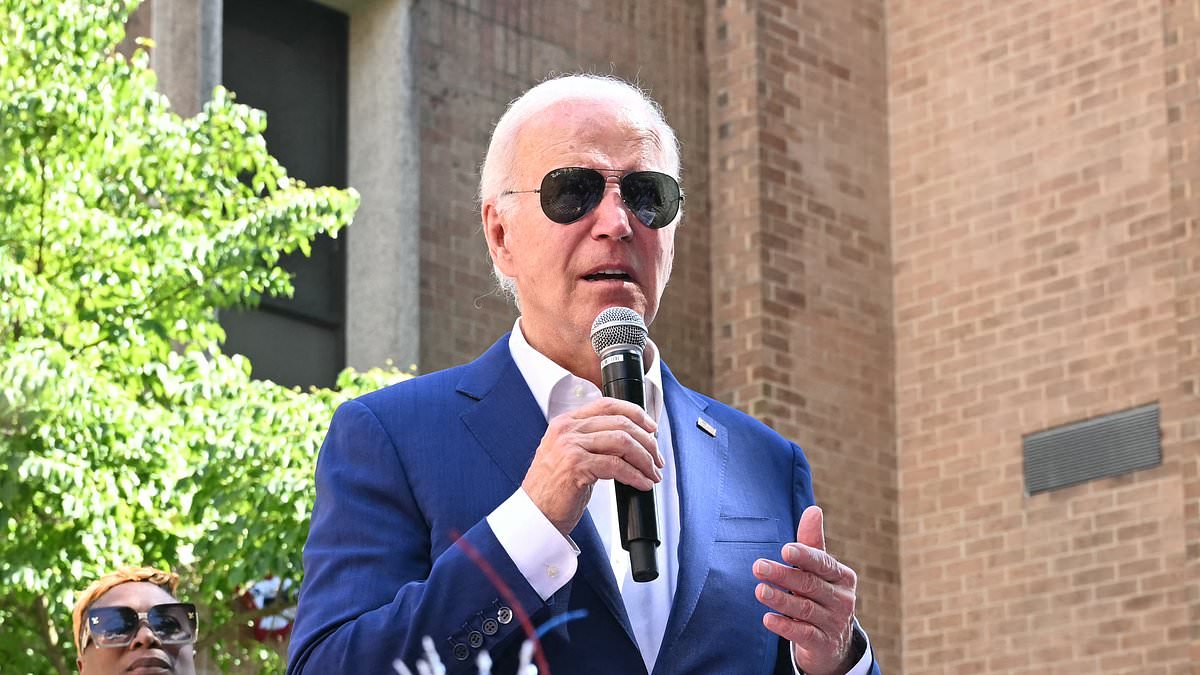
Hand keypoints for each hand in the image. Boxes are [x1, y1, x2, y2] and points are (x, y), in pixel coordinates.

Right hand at [521, 397, 662, 534]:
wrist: (535, 514)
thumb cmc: (552, 489)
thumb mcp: (569, 455)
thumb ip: (591, 441)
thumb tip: (629, 441)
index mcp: (566, 422)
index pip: (608, 404)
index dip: (635, 413)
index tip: (651, 427)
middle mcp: (567, 430)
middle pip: (620, 423)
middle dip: (647, 442)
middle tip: (656, 459)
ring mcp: (570, 446)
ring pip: (622, 442)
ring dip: (644, 459)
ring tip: (652, 473)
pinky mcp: (576, 465)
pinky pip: (617, 466)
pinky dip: (635, 475)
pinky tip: (642, 483)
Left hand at [753, 506, 858, 674]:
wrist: (834, 644)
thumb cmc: (821, 596)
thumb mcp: (820, 572)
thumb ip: (813, 543)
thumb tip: (813, 509)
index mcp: (842, 577)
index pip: (823, 564)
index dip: (805, 556)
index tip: (785, 550)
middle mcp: (842, 599)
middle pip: (810, 584)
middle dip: (783, 575)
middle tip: (758, 566)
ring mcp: (833, 623)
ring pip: (804, 609)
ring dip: (780, 599)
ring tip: (759, 591)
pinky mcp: (822, 644)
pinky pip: (803, 634)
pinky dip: (785, 626)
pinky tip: (768, 619)